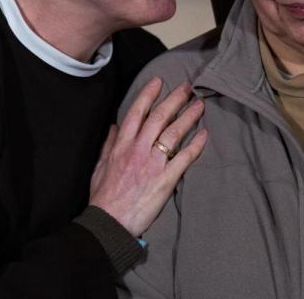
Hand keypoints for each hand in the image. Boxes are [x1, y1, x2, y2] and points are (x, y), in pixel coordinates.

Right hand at [88, 77, 207, 236]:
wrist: (110, 221)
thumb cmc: (103, 196)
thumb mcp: (100, 166)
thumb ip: (109, 145)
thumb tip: (114, 127)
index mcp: (122, 145)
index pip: (137, 112)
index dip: (149, 94)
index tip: (159, 81)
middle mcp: (138, 149)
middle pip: (160, 117)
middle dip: (175, 99)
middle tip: (188, 87)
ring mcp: (153, 164)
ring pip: (174, 133)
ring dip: (188, 116)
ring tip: (200, 105)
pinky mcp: (165, 180)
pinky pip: (184, 158)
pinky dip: (195, 145)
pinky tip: (204, 134)